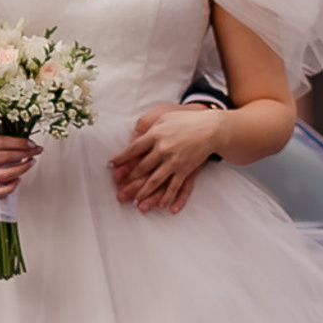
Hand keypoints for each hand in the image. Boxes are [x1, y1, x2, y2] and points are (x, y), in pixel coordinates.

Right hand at [0, 132, 37, 198]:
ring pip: (2, 175)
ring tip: (30, 162)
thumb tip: (22, 130)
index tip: (31, 143)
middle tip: (36, 151)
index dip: (18, 143)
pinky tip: (18, 179)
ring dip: (21, 169)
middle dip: (24, 154)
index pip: (1, 142)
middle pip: (3, 158)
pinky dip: (9, 188)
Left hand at [110, 104, 225, 214]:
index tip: (111, 166)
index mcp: (155, 135)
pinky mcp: (186, 170)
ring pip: (156, 181)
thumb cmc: (185, 120)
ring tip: (136, 203)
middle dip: (129, 181)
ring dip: (145, 193)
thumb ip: (145, 126)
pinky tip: (163, 206)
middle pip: (142, 168)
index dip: (121, 159)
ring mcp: (174, 162)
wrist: (210, 128)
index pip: (133, 149)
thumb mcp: (162, 116)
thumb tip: (134, 138)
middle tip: (120, 192)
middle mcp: (163, 150)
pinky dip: (169, 197)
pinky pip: (175, 187)